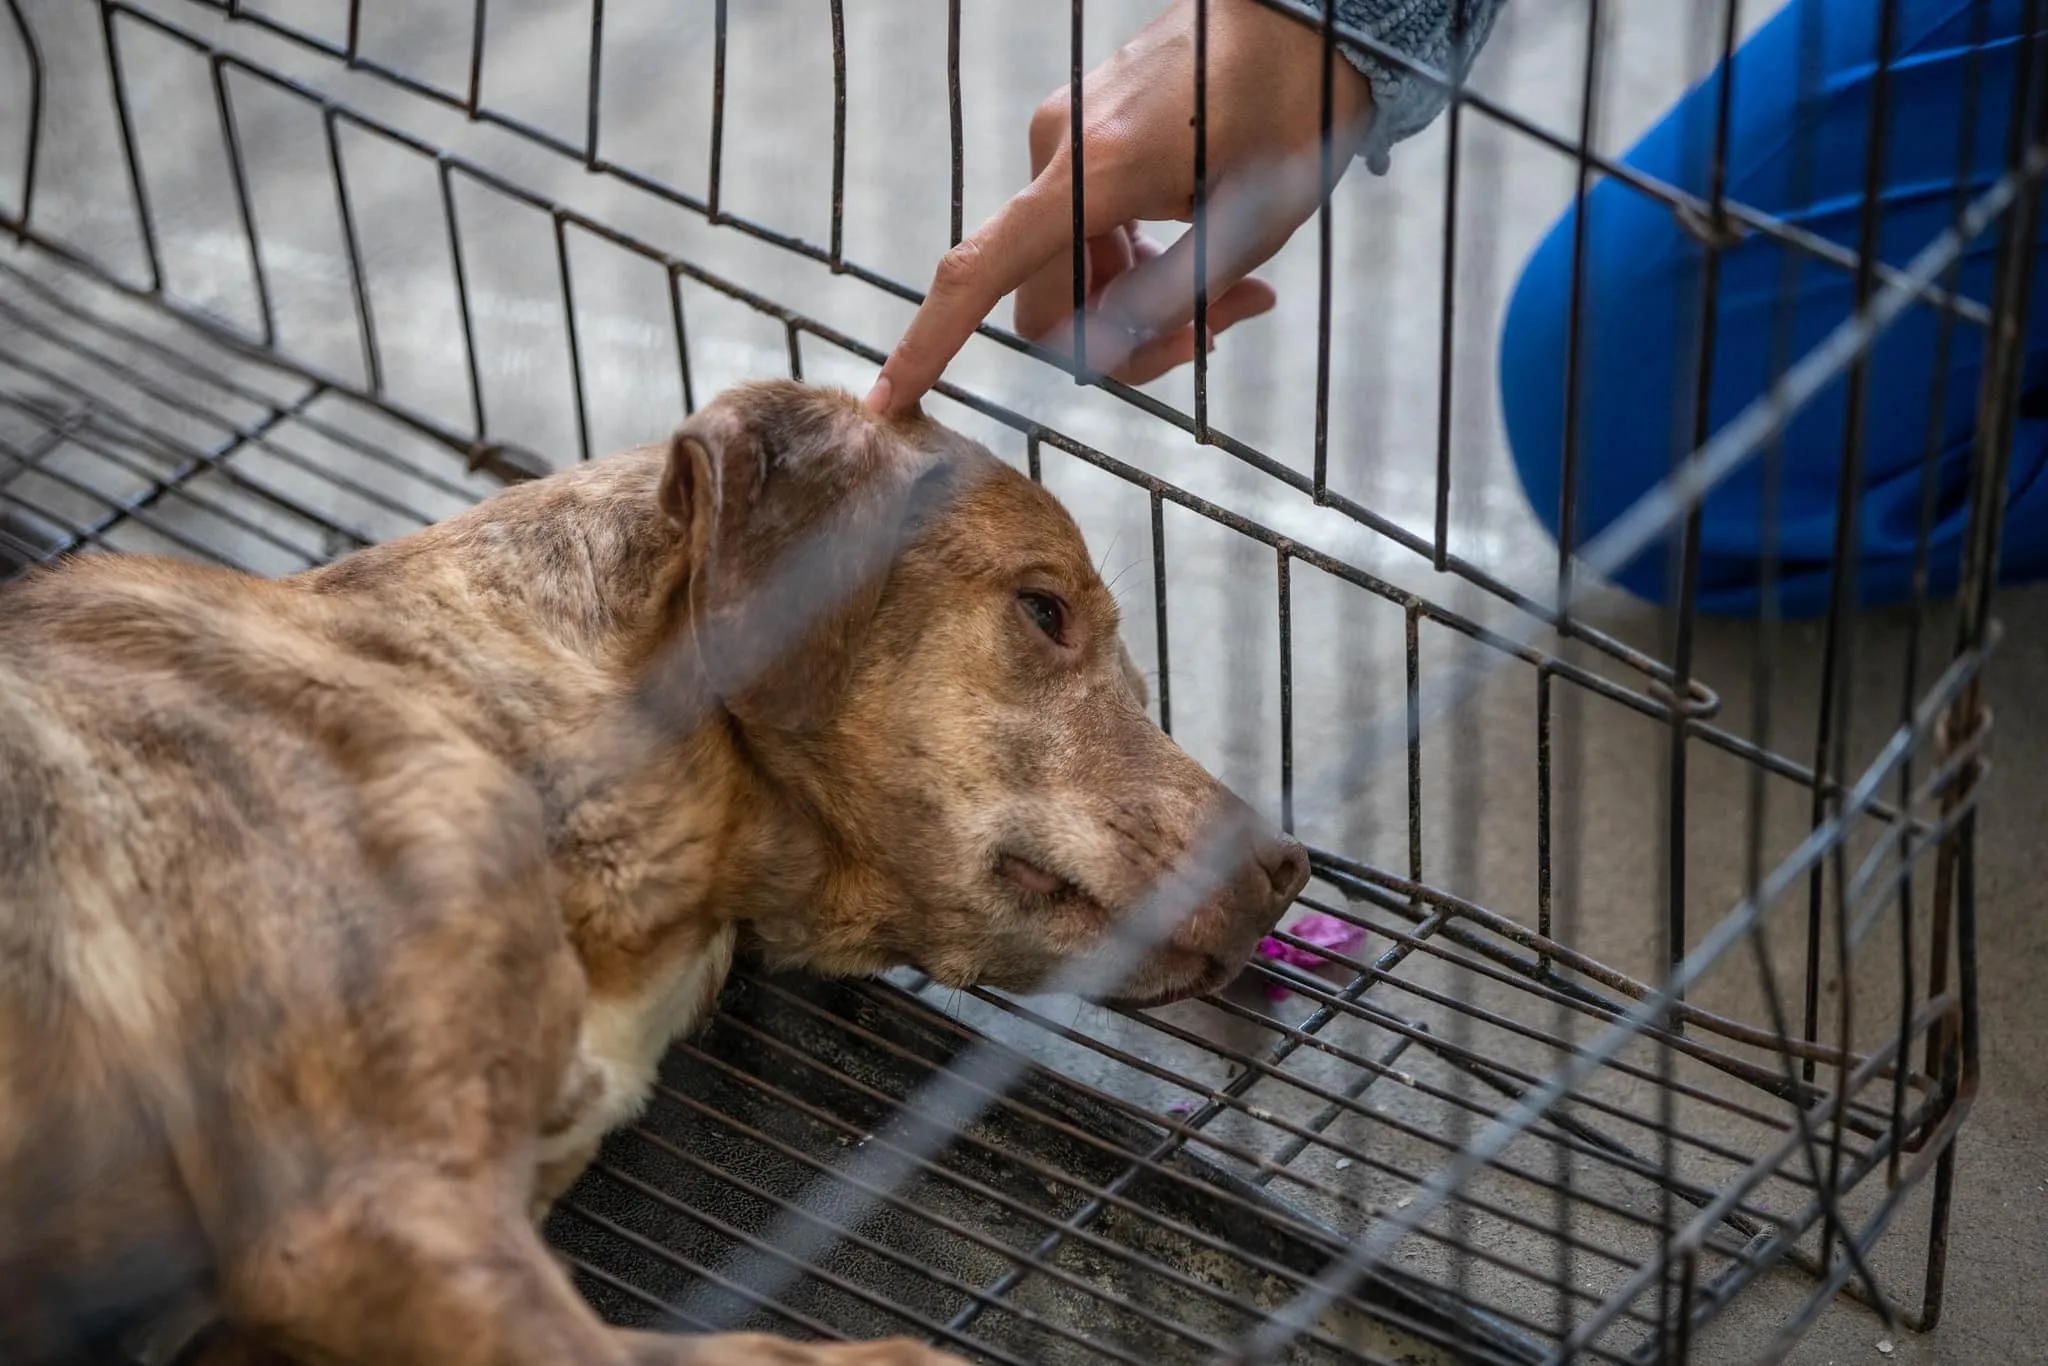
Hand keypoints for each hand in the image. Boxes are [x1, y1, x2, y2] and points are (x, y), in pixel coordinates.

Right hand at [867, 0, 1372, 415]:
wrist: (1300, 10)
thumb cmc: (1291, 107)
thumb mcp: (1252, 225)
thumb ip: (1175, 300)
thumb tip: (1107, 356)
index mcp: (1092, 173)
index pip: (982, 272)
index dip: (929, 343)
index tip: (890, 401)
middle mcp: (1057, 149)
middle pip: (1042, 296)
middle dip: (1114, 337)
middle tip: (1213, 329)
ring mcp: (1062, 133)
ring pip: (1065, 266)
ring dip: (1131, 297)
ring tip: (1224, 281)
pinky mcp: (1079, 130)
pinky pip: (1079, 225)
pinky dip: (1130, 255)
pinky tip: (1192, 238)